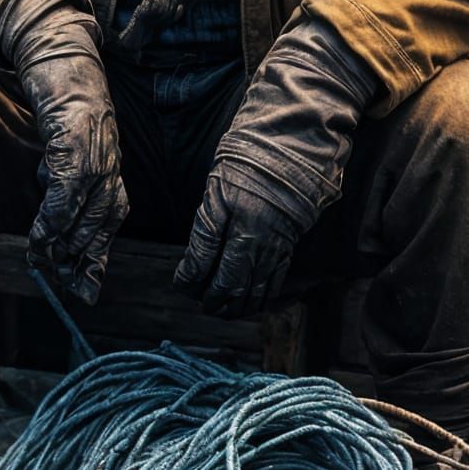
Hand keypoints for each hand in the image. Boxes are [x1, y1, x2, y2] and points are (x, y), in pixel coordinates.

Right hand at [16, 53, 128, 304]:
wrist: (58, 53)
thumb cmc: (61, 99)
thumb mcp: (63, 145)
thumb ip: (60, 178)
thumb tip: (50, 213)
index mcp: (109, 166)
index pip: (108, 221)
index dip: (96, 257)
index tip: (87, 289)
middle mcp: (110, 163)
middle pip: (102, 224)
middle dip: (81, 260)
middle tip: (61, 284)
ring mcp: (96, 152)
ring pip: (87, 212)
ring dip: (63, 244)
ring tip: (44, 264)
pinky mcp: (77, 140)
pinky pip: (68, 190)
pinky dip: (55, 217)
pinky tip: (41, 235)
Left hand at [173, 164, 304, 316]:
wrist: (287, 158)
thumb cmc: (245, 171)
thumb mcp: (216, 195)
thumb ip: (204, 234)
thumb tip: (190, 270)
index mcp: (240, 231)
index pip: (211, 268)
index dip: (192, 281)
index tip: (181, 284)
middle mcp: (261, 246)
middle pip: (235, 287)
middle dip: (215, 301)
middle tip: (202, 306)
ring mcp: (277, 250)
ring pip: (256, 291)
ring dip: (237, 307)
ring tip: (222, 311)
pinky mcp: (288, 249)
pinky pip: (275, 283)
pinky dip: (261, 299)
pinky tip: (251, 304)